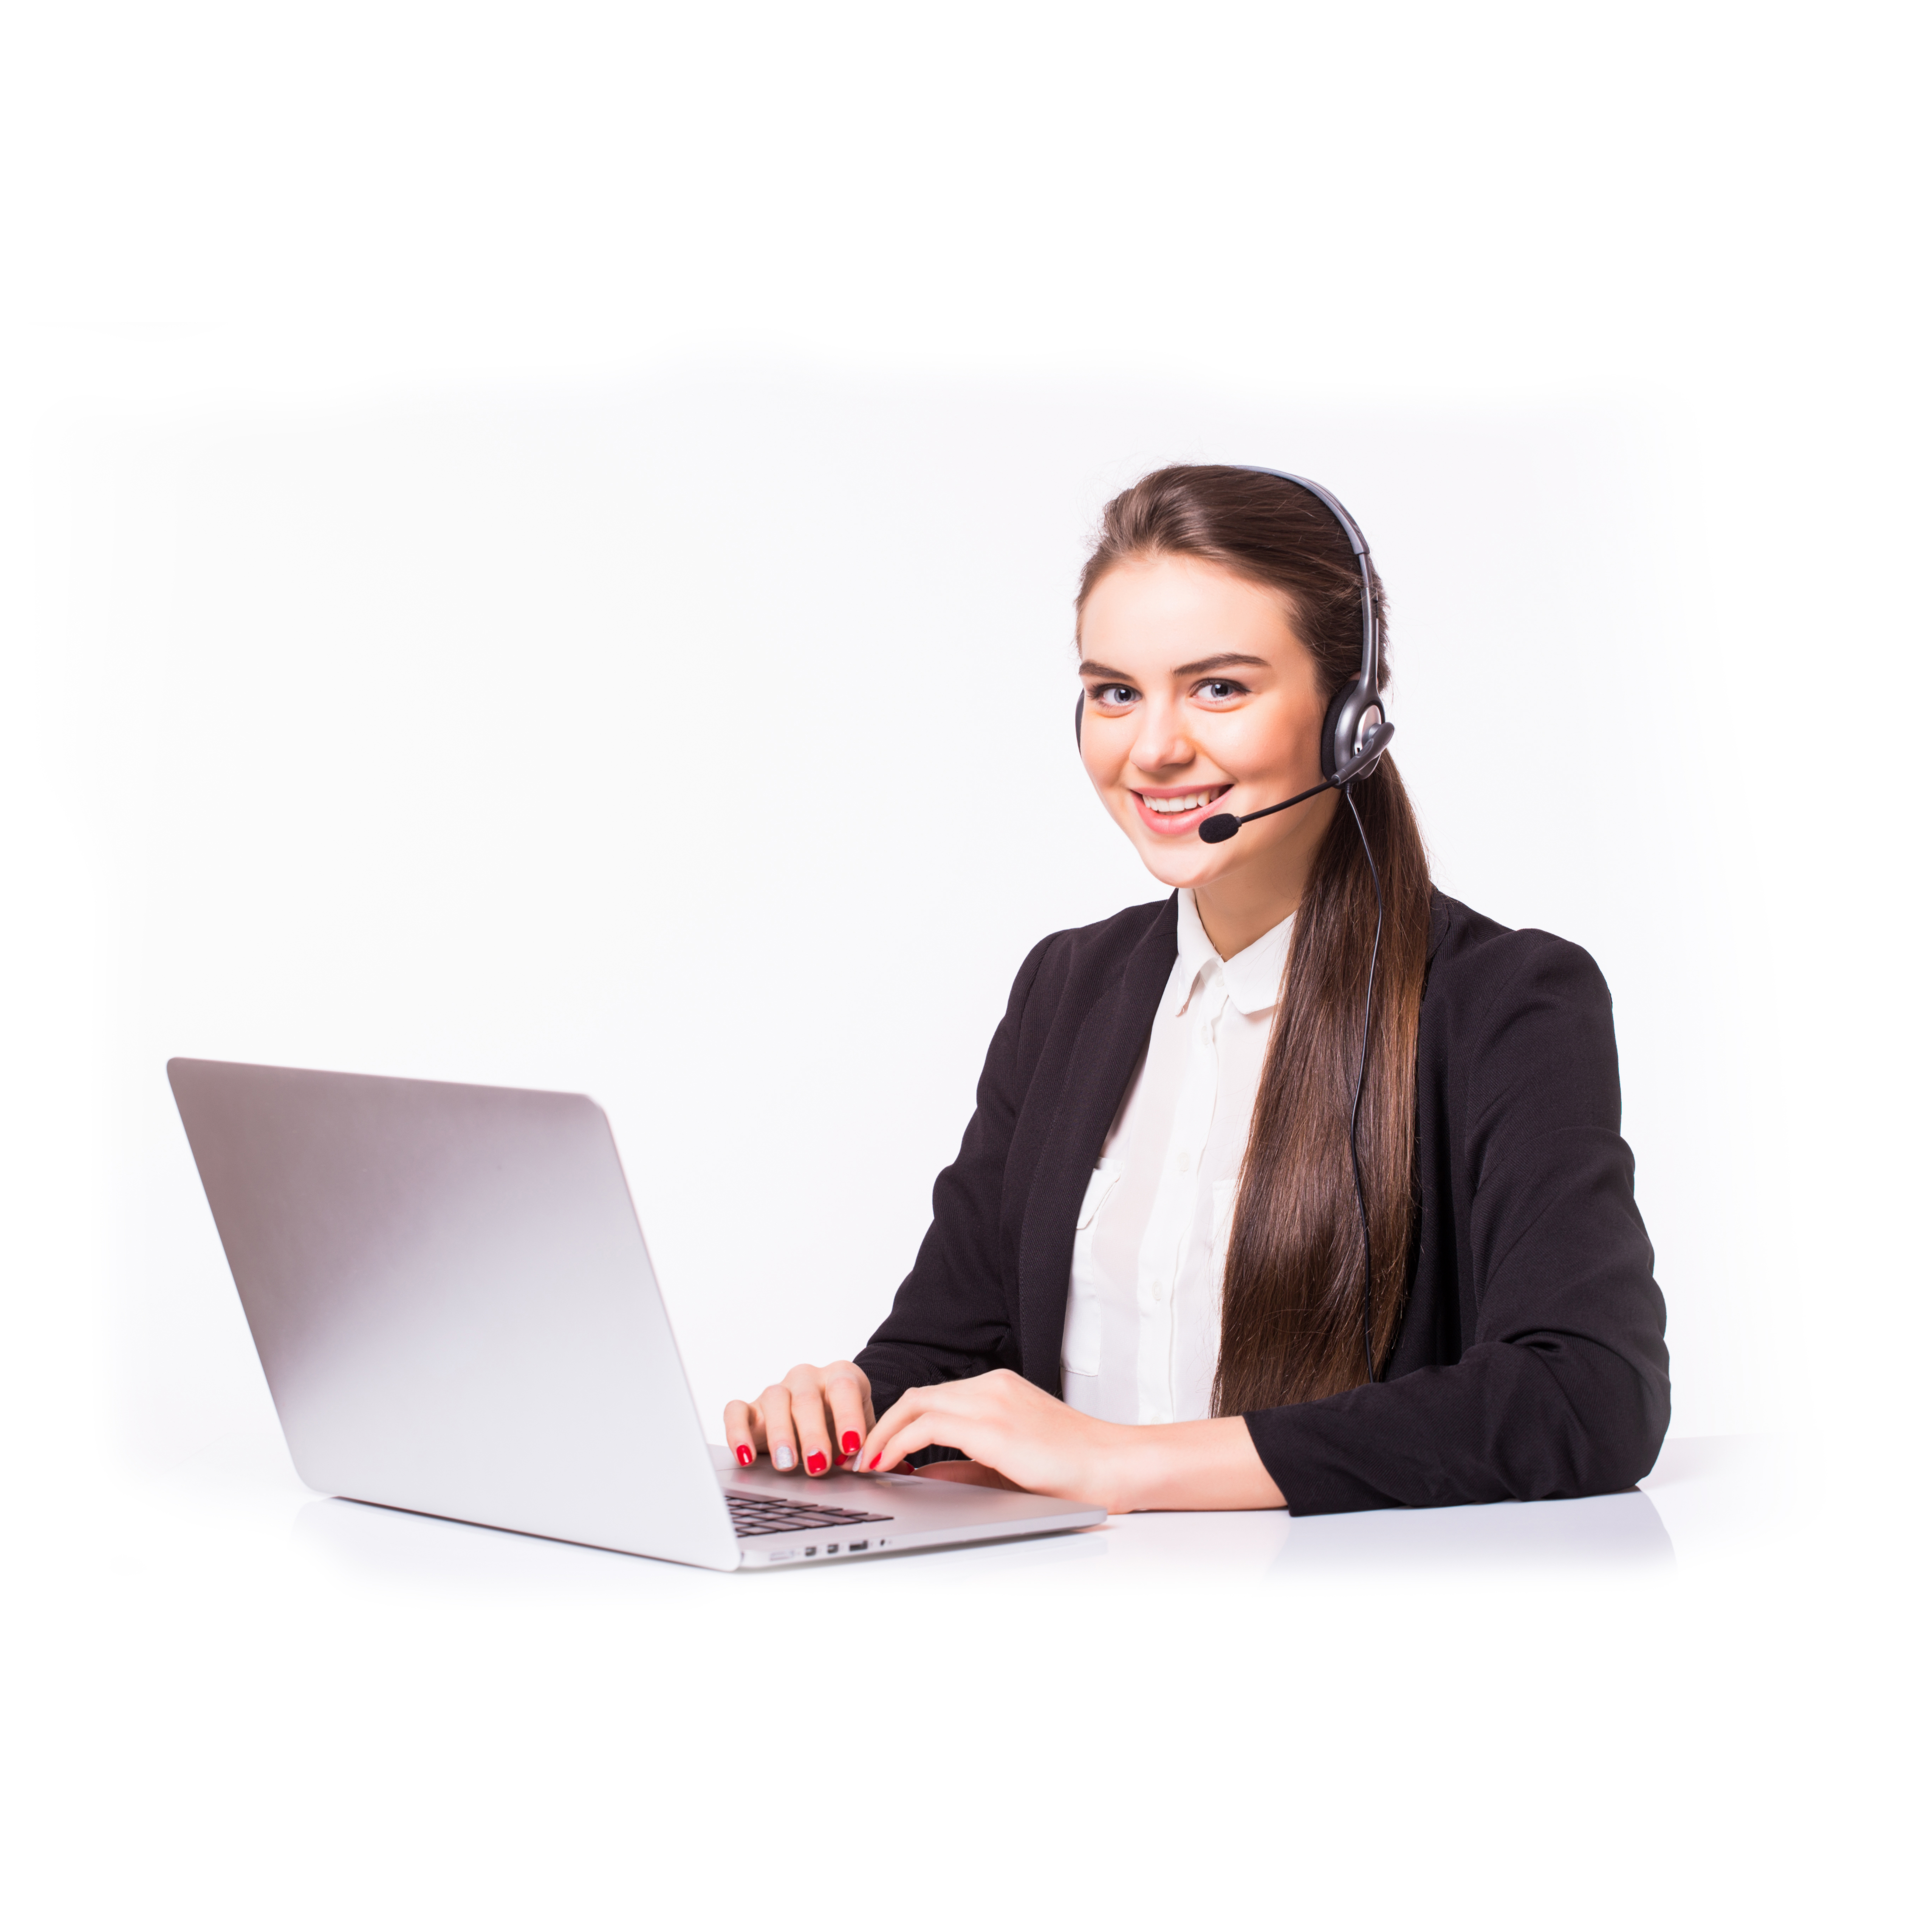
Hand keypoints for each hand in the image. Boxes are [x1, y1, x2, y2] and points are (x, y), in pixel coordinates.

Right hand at [724, 1361, 873, 1475]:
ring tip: (787, 1465)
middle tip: (818, 1465)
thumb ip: (875, 1448)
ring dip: (781, 1434)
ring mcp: (777, 1389)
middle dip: (813, 1434)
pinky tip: (746, 1457)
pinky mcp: (750, 1407)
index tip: (853, 1447)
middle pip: (807, 1398)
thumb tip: (895, 1469)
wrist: (820, 1413)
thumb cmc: (843, 1424)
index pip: (845, 1389)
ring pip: (774, 1399)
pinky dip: (738, 1432)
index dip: (849, 1417)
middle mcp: (807, 1377)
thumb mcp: (863, 1432)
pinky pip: (735, 1411)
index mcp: (840, 1376)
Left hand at [856, 1369, 1126, 1507]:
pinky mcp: (994, 1426)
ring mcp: (993, 1401)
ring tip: (869, 1463)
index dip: (898, 1423)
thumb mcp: (1008, 1464)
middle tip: (862, 1458)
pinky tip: (890, 1464)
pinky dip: (900, 1441)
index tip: (880, 1452)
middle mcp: (993, 1386)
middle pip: (918, 1396)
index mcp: (999, 1389)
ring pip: (917, 1403)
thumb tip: (916, 1474)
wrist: (1116, 1466)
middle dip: (882, 1426)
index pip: (933, 1397)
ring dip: (885, 1433)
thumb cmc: (1073, 1469)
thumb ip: (963, 1468)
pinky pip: (930, 1424)